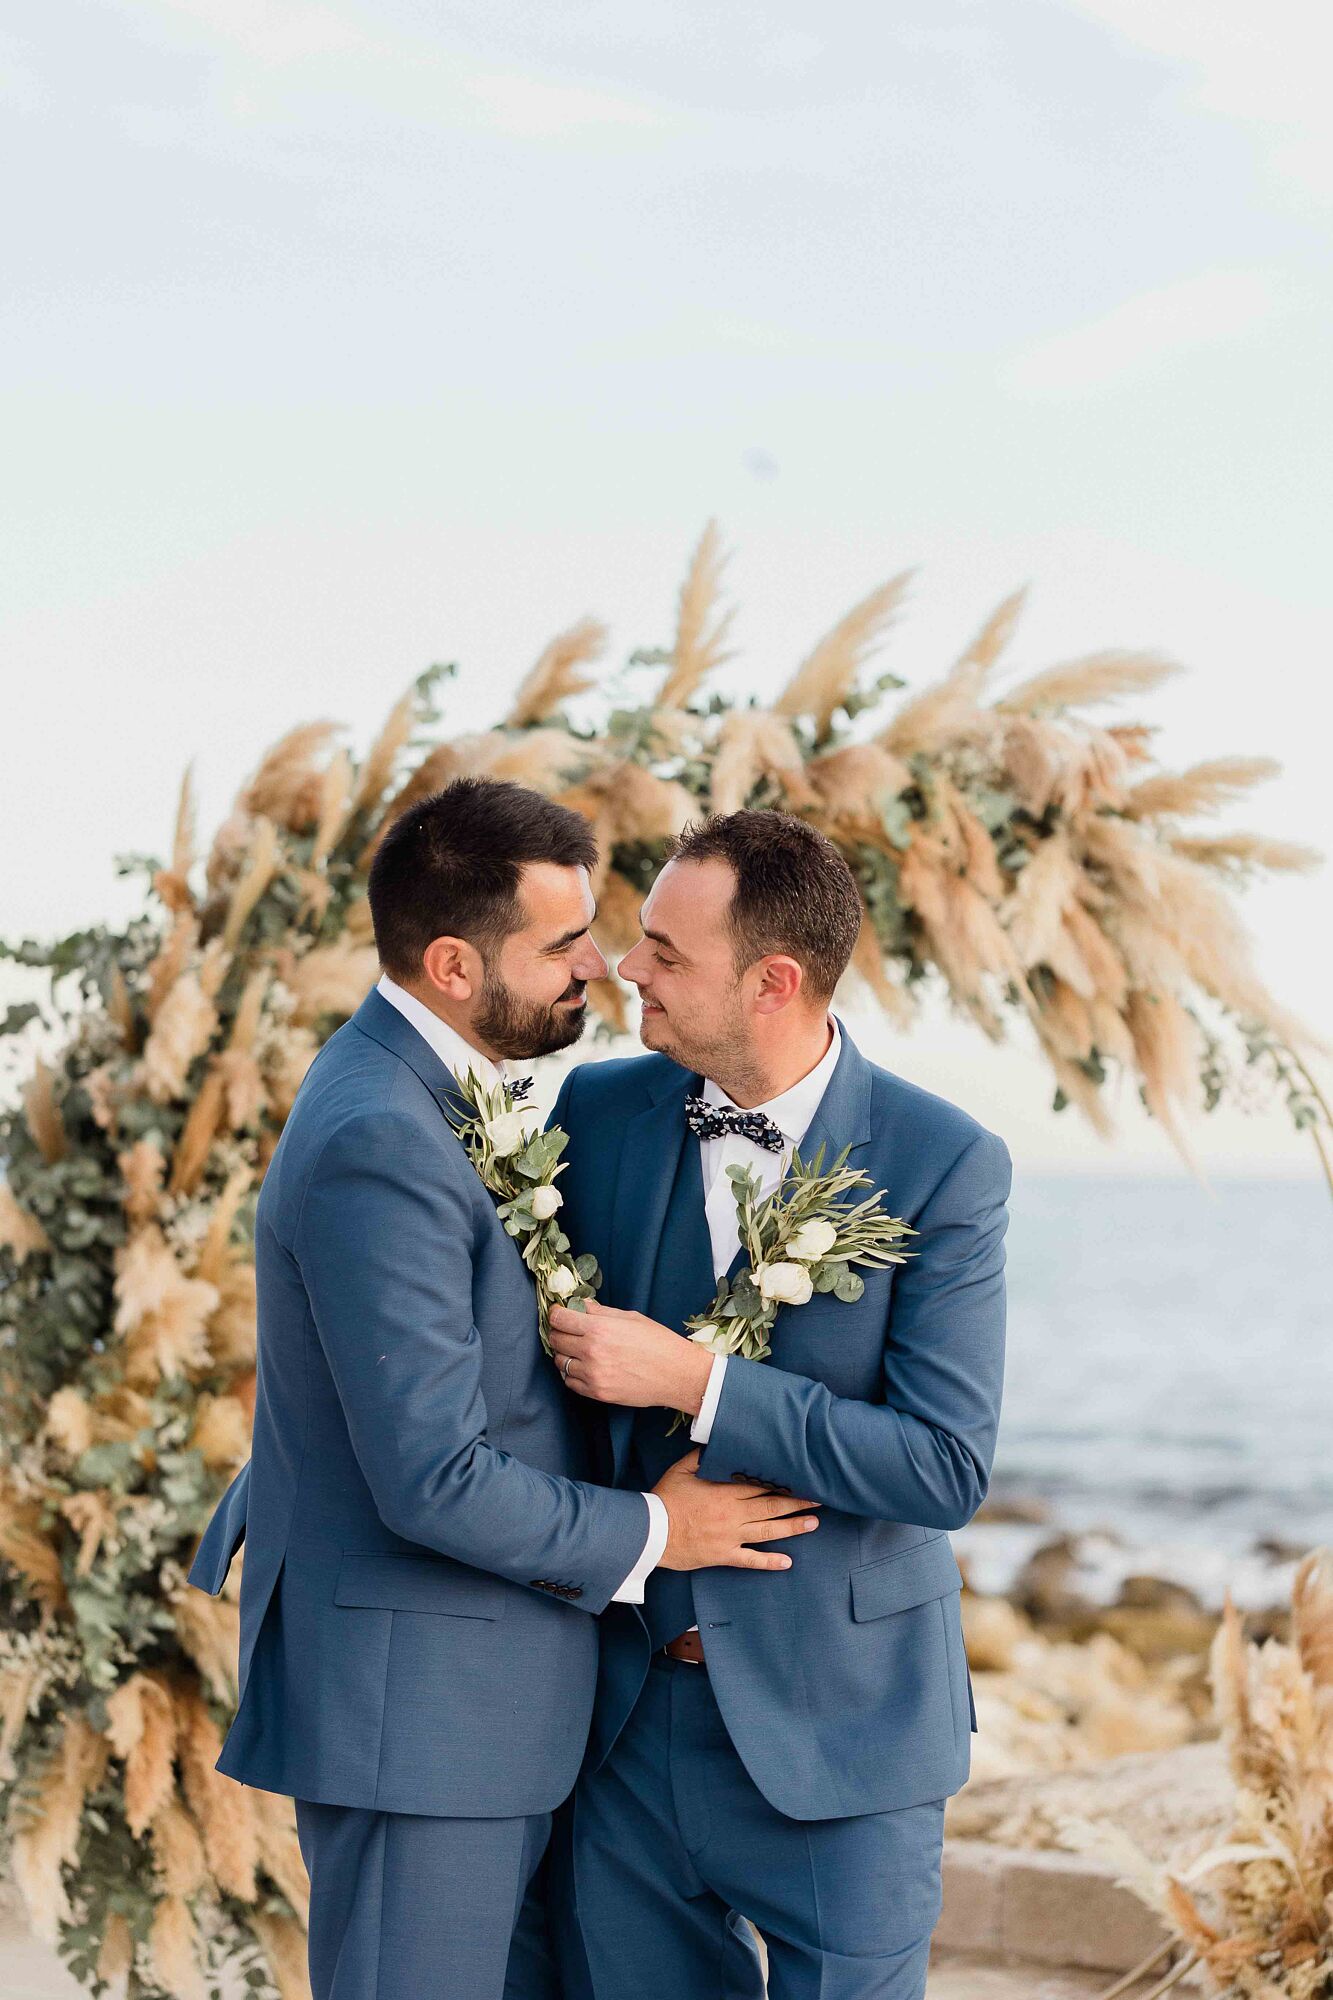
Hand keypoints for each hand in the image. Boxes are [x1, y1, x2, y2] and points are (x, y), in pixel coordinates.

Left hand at [549, 1303, 713, 1413]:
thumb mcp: (630, 1318)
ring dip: (564, 1354)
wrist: (676, 1374)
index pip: (559, 1319)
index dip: (556, 1314)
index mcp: (599, 1329)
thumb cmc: (658, 1342)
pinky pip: (570, 1382)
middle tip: (567, 1330)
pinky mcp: (597, 1393)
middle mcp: (591, 1352)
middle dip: (558, 1332)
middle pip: (555, 1340)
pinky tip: (584, 1366)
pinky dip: (572, 1373)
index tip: (559, 1313)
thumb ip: (601, 1312)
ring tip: (577, 1349)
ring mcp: (593, 1374)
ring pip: (560, 1362)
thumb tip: (581, 1305)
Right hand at [653, 1449, 819, 1571]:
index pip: (761, 1485)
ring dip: (792, 1527)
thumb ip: (702, 1457)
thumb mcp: (681, 1470)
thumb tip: (717, 1443)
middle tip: (820, 1499)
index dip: (783, 1483)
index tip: (802, 1479)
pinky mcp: (724, 1555)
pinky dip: (769, 1562)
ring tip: (813, 1523)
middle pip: (771, 1506)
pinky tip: (786, 1562)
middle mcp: (733, 1513)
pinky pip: (750, 1560)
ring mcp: (730, 1536)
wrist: (651, 1532)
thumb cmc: (665, 1499)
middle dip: (797, 1502)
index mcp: (725, 1491)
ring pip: (768, 1531)